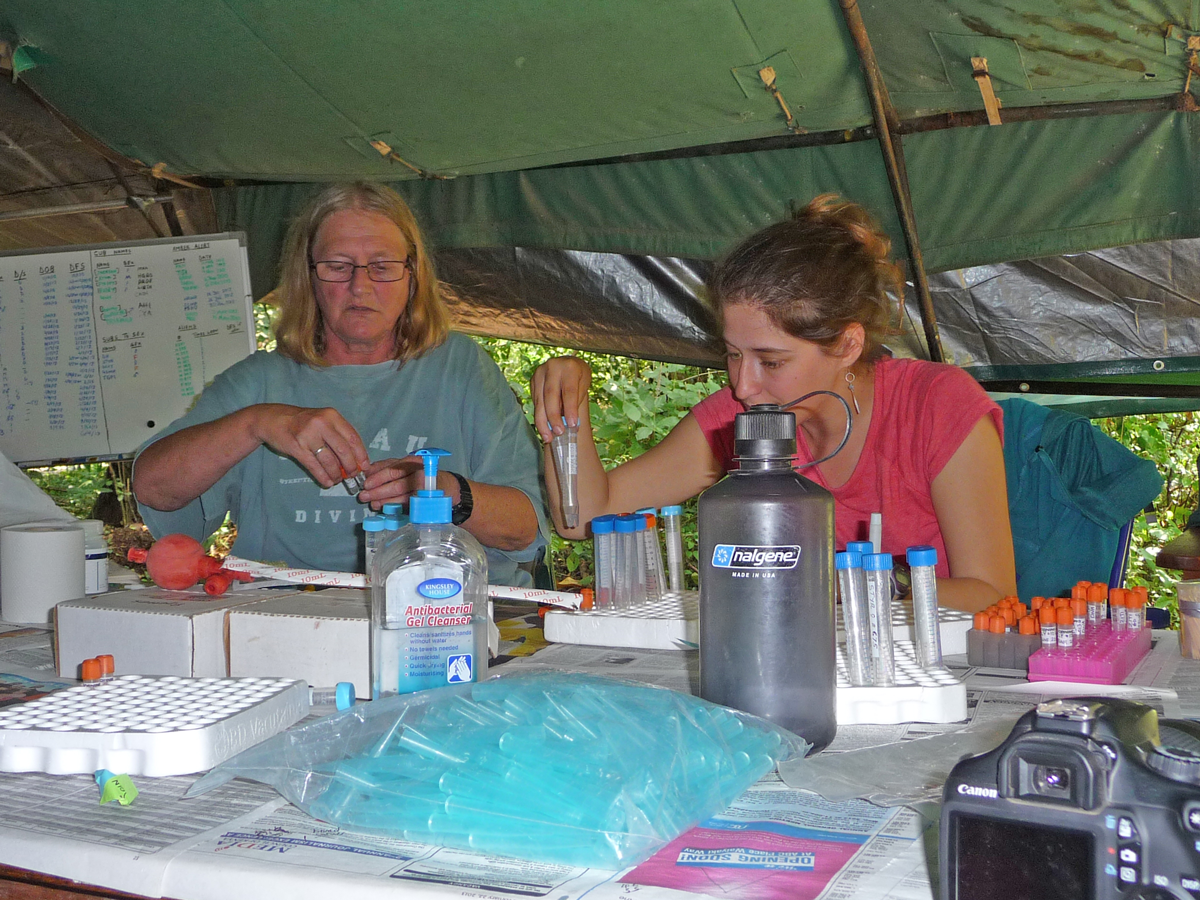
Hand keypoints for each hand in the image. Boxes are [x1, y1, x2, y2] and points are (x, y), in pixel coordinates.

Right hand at [250, 404, 368, 488]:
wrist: (272, 419)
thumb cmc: (302, 422)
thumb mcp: (323, 420)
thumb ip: (338, 435)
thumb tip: (355, 458)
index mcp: (331, 416)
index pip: (352, 437)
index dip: (361, 454)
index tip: (365, 466)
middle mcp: (321, 424)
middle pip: (343, 450)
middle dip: (350, 467)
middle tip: (352, 475)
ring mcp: (308, 435)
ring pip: (329, 461)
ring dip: (336, 474)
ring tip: (337, 479)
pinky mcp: (297, 447)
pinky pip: (314, 466)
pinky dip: (323, 476)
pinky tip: (327, 482)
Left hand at [359, 457, 459, 509]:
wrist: (447, 487)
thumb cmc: (421, 475)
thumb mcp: (406, 466)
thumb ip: (388, 466)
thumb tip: (368, 471)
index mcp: (413, 461)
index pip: (393, 467)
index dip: (377, 475)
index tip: (365, 482)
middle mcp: (419, 472)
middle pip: (396, 481)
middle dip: (377, 489)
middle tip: (364, 495)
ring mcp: (423, 487)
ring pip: (400, 493)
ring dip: (383, 499)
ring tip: (372, 503)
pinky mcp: (426, 499)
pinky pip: (407, 503)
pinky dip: (394, 506)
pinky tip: (384, 508)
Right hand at [530, 356, 591, 441]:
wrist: (567, 364)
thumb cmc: (578, 376)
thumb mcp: (583, 384)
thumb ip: (575, 401)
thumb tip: (567, 423)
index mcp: (569, 367)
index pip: (569, 391)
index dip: (570, 409)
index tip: (572, 425)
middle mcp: (552, 367)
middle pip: (551, 396)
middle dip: (553, 417)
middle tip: (559, 433)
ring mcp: (540, 373)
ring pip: (540, 400)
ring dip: (543, 421)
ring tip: (548, 437)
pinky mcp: (533, 380)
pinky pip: (535, 401)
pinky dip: (540, 416)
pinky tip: (543, 428)